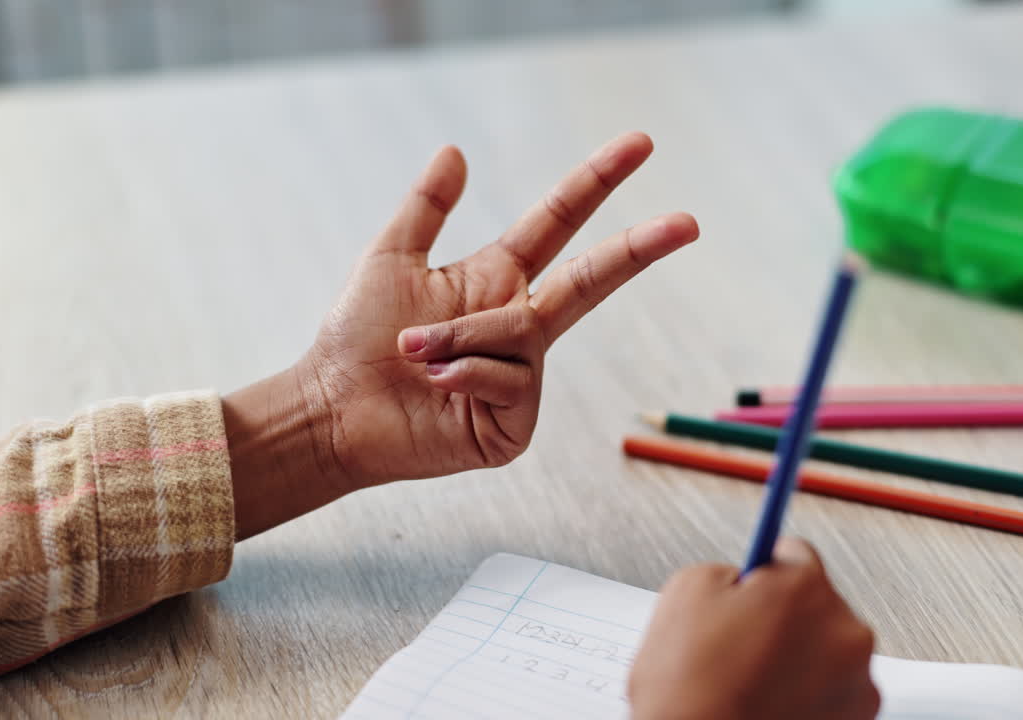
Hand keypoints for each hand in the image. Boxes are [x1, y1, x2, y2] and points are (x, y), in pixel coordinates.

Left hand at [224, 132, 697, 537]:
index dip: (598, 182)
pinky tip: (436, 390)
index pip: (560, 223)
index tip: (641, 145)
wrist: (331, 409)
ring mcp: (523, 379)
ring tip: (411, 353)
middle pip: (591, 279)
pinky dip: (465, 376)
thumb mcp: (390, 258)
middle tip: (690, 222)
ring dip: (460, 338)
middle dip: (639, 248)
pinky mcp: (514, 425)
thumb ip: (426, 206)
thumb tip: (456, 150)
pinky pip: (508, 382)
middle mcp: (521, 327)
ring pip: (521, 334)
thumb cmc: (356, 339)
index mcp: (498, 281)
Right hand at [628, 539, 879, 719]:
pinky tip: (768, 703)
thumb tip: (744, 580)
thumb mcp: (687, 591)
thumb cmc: (688, 689)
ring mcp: (856, 682)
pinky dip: (808, 695)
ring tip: (749, 681)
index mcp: (805, 588)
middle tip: (740, 641)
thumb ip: (727, 571)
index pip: (794, 553)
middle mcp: (845, 630)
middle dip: (783, 617)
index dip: (764, 570)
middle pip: (815, 603)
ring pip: (826, 649)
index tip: (757, 581)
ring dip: (798, 657)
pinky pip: (833, 691)